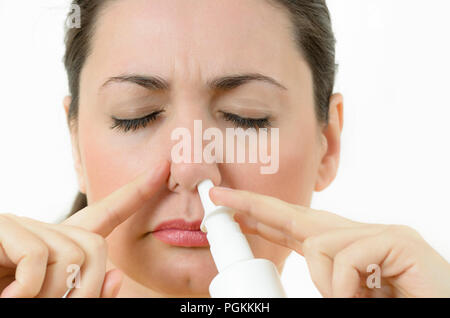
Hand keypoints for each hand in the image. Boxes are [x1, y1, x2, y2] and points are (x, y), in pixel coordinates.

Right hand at [0, 160, 168, 297]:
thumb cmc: (11, 292)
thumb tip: (118, 277)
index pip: (109, 213)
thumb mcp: (53, 298)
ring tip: (23, 300)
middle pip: (96, 245)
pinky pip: (38, 258)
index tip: (163, 169)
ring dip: (52, 295)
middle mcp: (44, 229)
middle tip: (55, 304)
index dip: (138, 192)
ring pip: (72, 253)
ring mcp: (20, 225)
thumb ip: (87, 291)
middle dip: (85, 288)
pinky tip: (8, 296)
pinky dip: (28, 290)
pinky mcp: (0, 226)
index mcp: (61, 245)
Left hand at [210, 186, 449, 297]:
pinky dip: (346, 288)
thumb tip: (298, 276)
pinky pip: (345, 257)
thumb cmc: (398, 305)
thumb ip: (322, 284)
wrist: (446, 310)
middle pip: (295, 214)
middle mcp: (359, 234)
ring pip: (320, 243)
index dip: (260, 217)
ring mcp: (380, 232)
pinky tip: (374, 295)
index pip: (294, 228)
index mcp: (343, 251)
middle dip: (253, 206)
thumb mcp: (342, 296)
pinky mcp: (397, 239)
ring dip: (327, 284)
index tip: (229, 210)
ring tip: (357, 297)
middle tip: (216, 198)